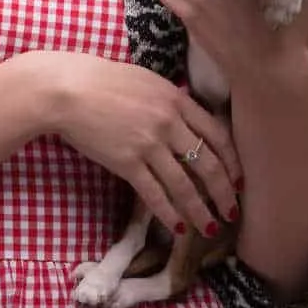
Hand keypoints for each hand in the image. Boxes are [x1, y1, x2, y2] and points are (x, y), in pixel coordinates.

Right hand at [27, 50, 241, 237]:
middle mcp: (168, 123)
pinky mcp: (127, 163)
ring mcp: (149, 144)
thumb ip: (171, 101)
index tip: (238, 179)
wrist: (69, 89)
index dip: (232, 162)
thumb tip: (187, 121)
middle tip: (232, 212)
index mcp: (176, 100)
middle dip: (224, 192)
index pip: (217, 135)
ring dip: (201, 211)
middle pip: (208, 164)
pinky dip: (169, 213)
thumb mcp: (147, 81)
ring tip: (210, 227)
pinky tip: (178, 226)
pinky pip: (155, 194)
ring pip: (185, 185)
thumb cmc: (104, 80)